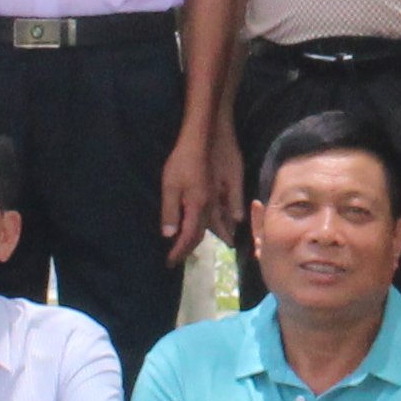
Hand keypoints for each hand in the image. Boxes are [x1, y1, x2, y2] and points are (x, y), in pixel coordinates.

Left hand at [155, 128, 225, 262]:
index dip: (179, 251)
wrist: (204, 138)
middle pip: (203, 233)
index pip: (188, 237)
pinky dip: (226, 220)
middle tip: (183, 257)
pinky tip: (231, 220)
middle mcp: (210, 207)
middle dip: (192, 247)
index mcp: (197, 208)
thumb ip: (170, 212)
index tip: (170, 262)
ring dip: (219, 236)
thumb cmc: (183, 161)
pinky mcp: (224, 187)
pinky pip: (226, 211)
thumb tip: (169, 236)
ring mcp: (219, 197)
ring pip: (218, 223)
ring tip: (223, 245)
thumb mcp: (170, 186)